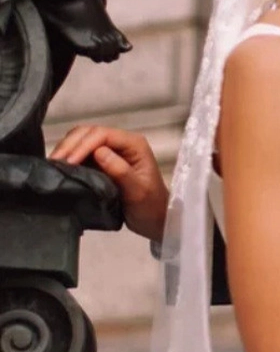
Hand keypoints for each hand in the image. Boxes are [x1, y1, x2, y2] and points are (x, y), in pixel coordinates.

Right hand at [49, 125, 167, 241]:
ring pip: (82, 140)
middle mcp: (122, 143)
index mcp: (134, 144)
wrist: (154, 219)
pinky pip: (81, 152)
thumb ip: (120, 171)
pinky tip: (59, 167)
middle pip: (89, 132)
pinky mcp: (101, 161)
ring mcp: (111, 151)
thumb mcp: (138, 191)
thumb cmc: (150, 206)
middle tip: (54, 162)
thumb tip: (99, 152)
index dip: (83, 145)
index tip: (68, 161)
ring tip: (53, 164)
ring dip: (67, 149)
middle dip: (70, 145)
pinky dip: (69, 156)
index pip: (103, 135)